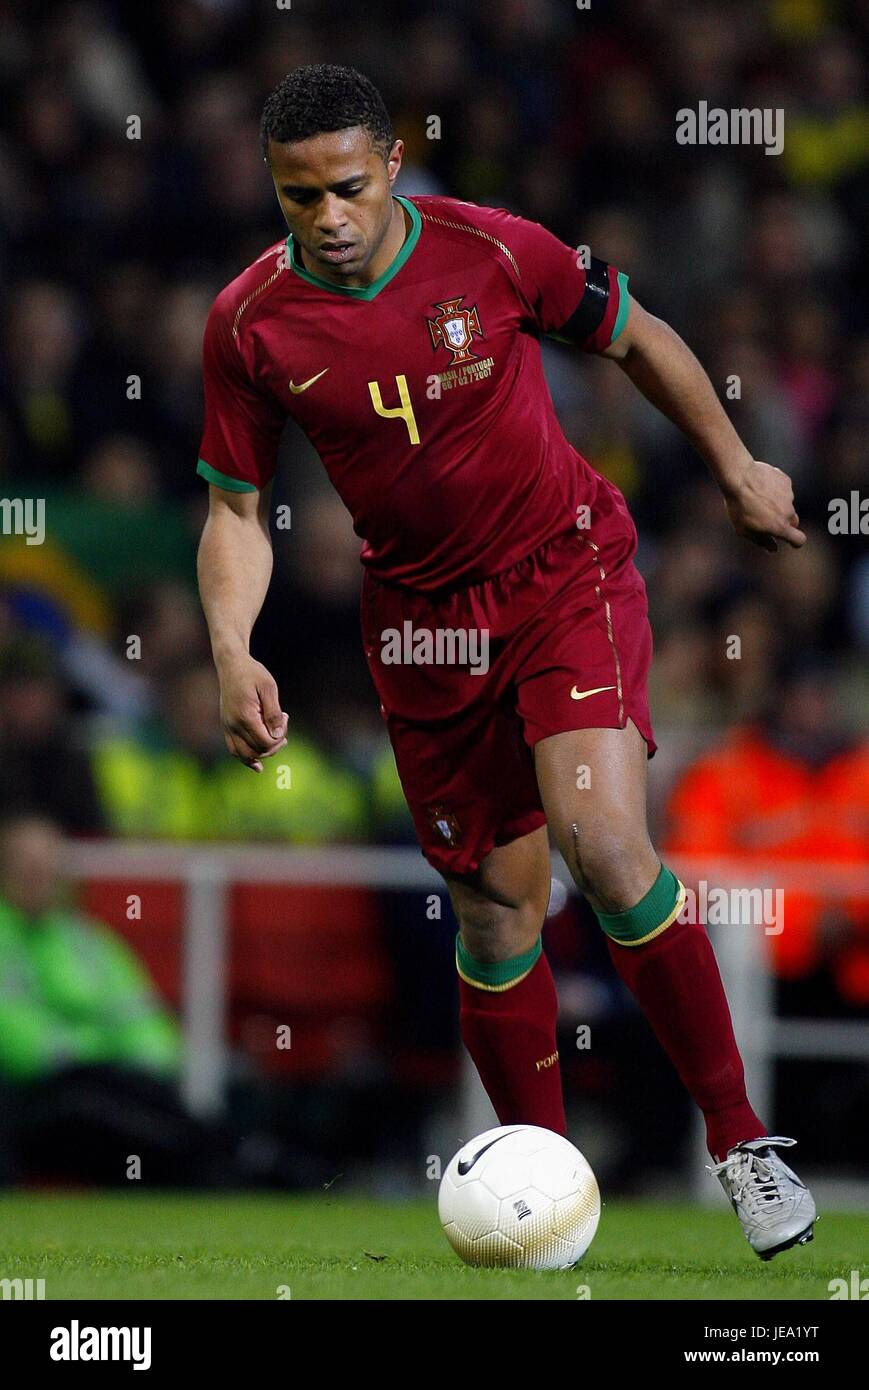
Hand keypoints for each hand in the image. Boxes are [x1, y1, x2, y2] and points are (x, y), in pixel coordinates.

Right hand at [217, 654, 287, 772]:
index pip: (265, 742)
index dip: (280, 738)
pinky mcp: (226, 726)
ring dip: (262, 754)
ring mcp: (227, 727)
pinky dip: (246, 758)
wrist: (231, 665)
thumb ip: (273, 713)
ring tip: (276, 742)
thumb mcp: (269, 688)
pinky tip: (257, 765)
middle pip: (257, 750)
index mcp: (245, 715)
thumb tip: (279, 735)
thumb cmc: (252, 674)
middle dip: (274, 744)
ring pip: (244, 755)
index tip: (285, 717)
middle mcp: (233, 725)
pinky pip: (233, 749)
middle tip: (283, 726)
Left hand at [723, 460, 806, 552]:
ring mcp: (789, 496)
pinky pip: (783, 489)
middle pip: (793, 521)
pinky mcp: (786, 482)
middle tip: (767, 518)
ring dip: (777, 504)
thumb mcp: (744, 530)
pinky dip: (776, 490)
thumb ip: (761, 541)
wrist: (738, 477)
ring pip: (787, 504)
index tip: (791, 541)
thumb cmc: (738, 506)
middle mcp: (788, 512)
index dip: (796, 542)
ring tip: (758, 499)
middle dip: (783, 522)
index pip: (799, 539)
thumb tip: (773, 548)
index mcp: (780, 527)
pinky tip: (761, 487)